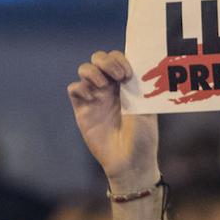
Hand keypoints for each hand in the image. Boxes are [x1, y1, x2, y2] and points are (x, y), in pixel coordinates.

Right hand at [67, 50, 159, 191]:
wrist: (129, 162)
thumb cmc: (143, 137)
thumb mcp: (146, 108)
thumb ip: (138, 86)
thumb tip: (136, 64)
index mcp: (127, 84)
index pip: (118, 58)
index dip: (120, 59)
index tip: (128, 73)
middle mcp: (110, 87)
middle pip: (99, 58)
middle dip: (106, 61)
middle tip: (118, 76)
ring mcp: (95, 97)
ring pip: (85, 69)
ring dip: (93, 71)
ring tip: (104, 86)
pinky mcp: (82, 109)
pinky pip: (74, 88)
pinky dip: (80, 88)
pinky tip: (92, 99)